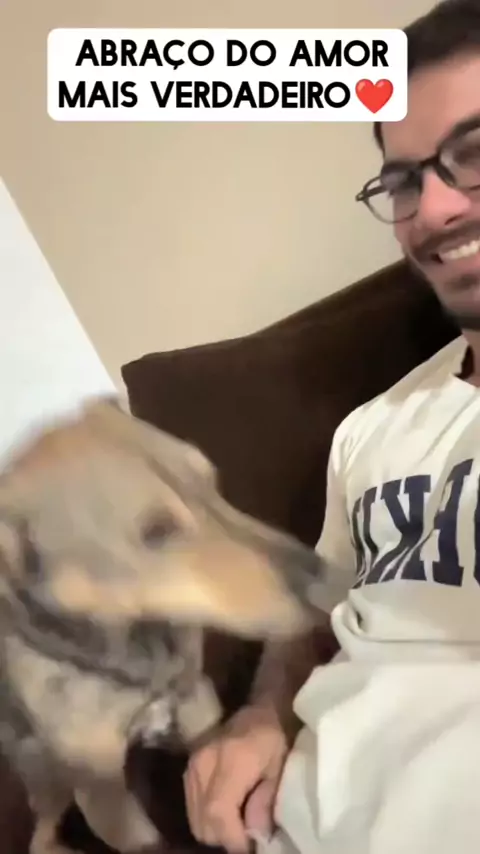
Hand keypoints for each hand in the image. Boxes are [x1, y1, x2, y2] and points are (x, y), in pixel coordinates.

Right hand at [183, 705, 288, 852]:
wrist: (262, 707)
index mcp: (231, 759)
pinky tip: (227, 811)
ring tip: (238, 824)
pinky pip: (192, 805)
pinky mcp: (189, 767)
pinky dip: (207, 817)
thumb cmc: (277, 736)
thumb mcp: (281, 768)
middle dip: (225, 838)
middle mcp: (204, 762)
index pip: (218, 812)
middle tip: (247, 836)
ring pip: (194, 817)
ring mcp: (192, 763)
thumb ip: (266, 801)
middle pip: (203, 821)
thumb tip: (254, 835)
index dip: (232, 838)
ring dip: (215, 829)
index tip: (250, 847)